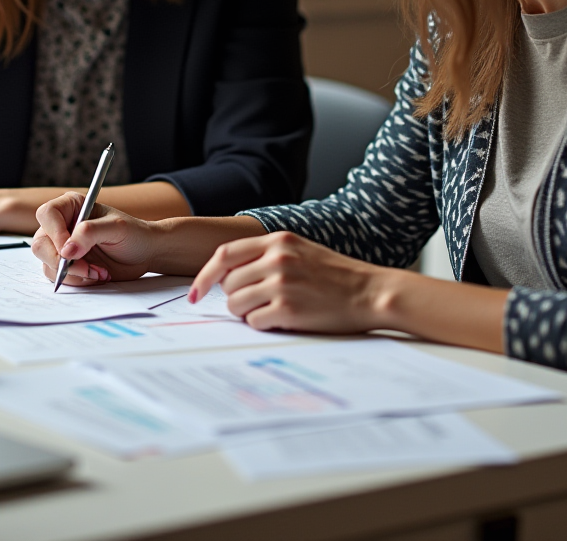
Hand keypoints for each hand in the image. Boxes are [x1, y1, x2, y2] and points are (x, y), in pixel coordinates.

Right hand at [32, 193, 161, 285]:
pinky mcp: (67, 266)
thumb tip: (67, 249)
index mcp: (72, 206)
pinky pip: (58, 277)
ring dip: (73, 273)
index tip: (69, 250)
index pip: (48, 214)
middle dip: (61, 260)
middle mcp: (63, 226)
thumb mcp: (116, 228)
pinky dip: (77, 281)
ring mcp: (63, 247)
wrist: (144, 253)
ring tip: (99, 271)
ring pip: (47, 263)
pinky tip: (97, 275)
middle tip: (85, 267)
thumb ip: (90, 233)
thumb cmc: (134, 234)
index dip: (54, 233)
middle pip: (41, 243)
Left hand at [190, 231, 386, 333]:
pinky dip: (262, 325)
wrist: (371, 292)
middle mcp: (277, 259)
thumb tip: (227, 274)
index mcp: (278, 240)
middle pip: (228, 283)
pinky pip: (254, 322)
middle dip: (235, 298)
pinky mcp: (289, 310)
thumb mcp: (300, 250)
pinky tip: (284, 319)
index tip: (195, 291)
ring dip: (247, 313)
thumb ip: (266, 255)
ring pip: (236, 305)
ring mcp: (282, 284)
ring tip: (273, 311)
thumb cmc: (336, 275)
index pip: (225, 254)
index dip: (205, 275)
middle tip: (257, 303)